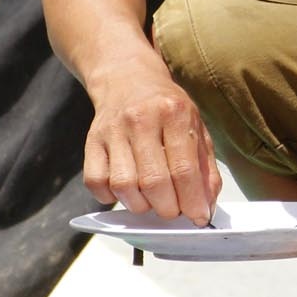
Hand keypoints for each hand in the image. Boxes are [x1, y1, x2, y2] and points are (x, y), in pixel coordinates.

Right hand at [81, 65, 221, 223]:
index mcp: (174, 112)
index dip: (192, 201)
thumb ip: (205, 168)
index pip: (184, 168)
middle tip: (174, 211)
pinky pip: (96, 182)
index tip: (198, 218)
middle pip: (153, 181)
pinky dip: (111, 197)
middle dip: (167, 208)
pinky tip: (126, 191)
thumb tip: (205, 207)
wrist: (127, 78)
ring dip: (141, 205)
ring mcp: (113, 130)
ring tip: (152, 201)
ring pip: (123, 185)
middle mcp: (141, 119)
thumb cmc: (166, 108)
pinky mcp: (91, 141)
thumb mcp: (196, 127)